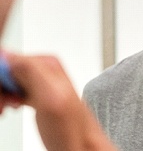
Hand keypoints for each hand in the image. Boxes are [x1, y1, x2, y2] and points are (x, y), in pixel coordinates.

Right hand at [0, 52, 116, 150]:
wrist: (81, 145)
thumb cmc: (71, 128)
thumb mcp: (50, 97)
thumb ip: (31, 72)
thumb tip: (7, 55)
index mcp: (46, 63)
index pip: (8, 58)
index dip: (1, 79)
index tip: (2, 96)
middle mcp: (44, 69)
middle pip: (7, 69)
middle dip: (1, 88)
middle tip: (3, 106)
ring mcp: (40, 81)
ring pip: (8, 80)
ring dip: (2, 95)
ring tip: (7, 108)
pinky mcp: (36, 93)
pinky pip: (13, 88)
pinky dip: (7, 99)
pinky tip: (12, 107)